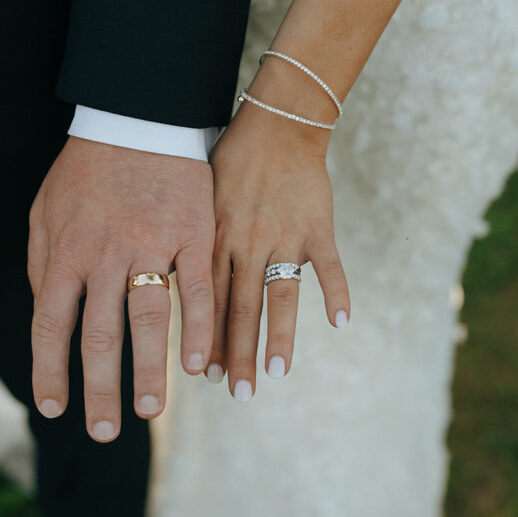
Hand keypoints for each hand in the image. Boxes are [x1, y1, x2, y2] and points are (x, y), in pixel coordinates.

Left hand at [28, 137, 213, 440]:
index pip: (50, 324)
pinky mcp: (192, 235)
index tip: (54, 407)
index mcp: (64, 252)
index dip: (50, 370)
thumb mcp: (44, 210)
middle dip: (100, 389)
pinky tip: (200, 365)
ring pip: (149, 320)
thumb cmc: (86, 169)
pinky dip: (199, 329)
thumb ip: (42, 263)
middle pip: (100, 335)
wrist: (136, 118)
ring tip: (150, 412)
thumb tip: (43, 313)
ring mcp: (151, 246)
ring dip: (149, 372)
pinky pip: (196, 289)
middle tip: (103, 432)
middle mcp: (104, 256)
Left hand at [208, 99, 349, 398]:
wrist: (276, 124)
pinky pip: (329, 265)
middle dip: (238, 354)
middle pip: (241, 309)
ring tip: (277, 373)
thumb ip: (196, 242)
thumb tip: (176, 283)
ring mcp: (285, 237)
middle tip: (236, 393)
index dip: (209, 339)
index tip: (207, 376)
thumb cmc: (231, 160)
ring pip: (280, 295)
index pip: (210, 301)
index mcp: (216, 240)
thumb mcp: (200, 198)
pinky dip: (338, 292)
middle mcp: (247, 244)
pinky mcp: (317, 226)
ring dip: (279, 336)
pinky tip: (341, 323)